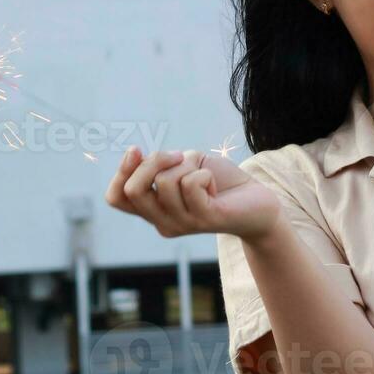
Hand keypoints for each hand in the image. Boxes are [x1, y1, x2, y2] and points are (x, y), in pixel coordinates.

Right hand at [104, 146, 281, 240]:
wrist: (259, 202)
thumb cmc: (221, 182)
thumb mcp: (186, 165)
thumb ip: (163, 165)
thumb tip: (137, 155)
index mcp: (154, 209)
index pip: (115, 198)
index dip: (120, 171)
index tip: (137, 150)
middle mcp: (163, 222)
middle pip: (133, 190)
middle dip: (153, 161)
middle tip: (179, 155)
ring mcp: (183, 223)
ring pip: (166, 181)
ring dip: (188, 166)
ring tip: (204, 175)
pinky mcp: (205, 219)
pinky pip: (191, 184)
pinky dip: (204, 173)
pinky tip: (214, 186)